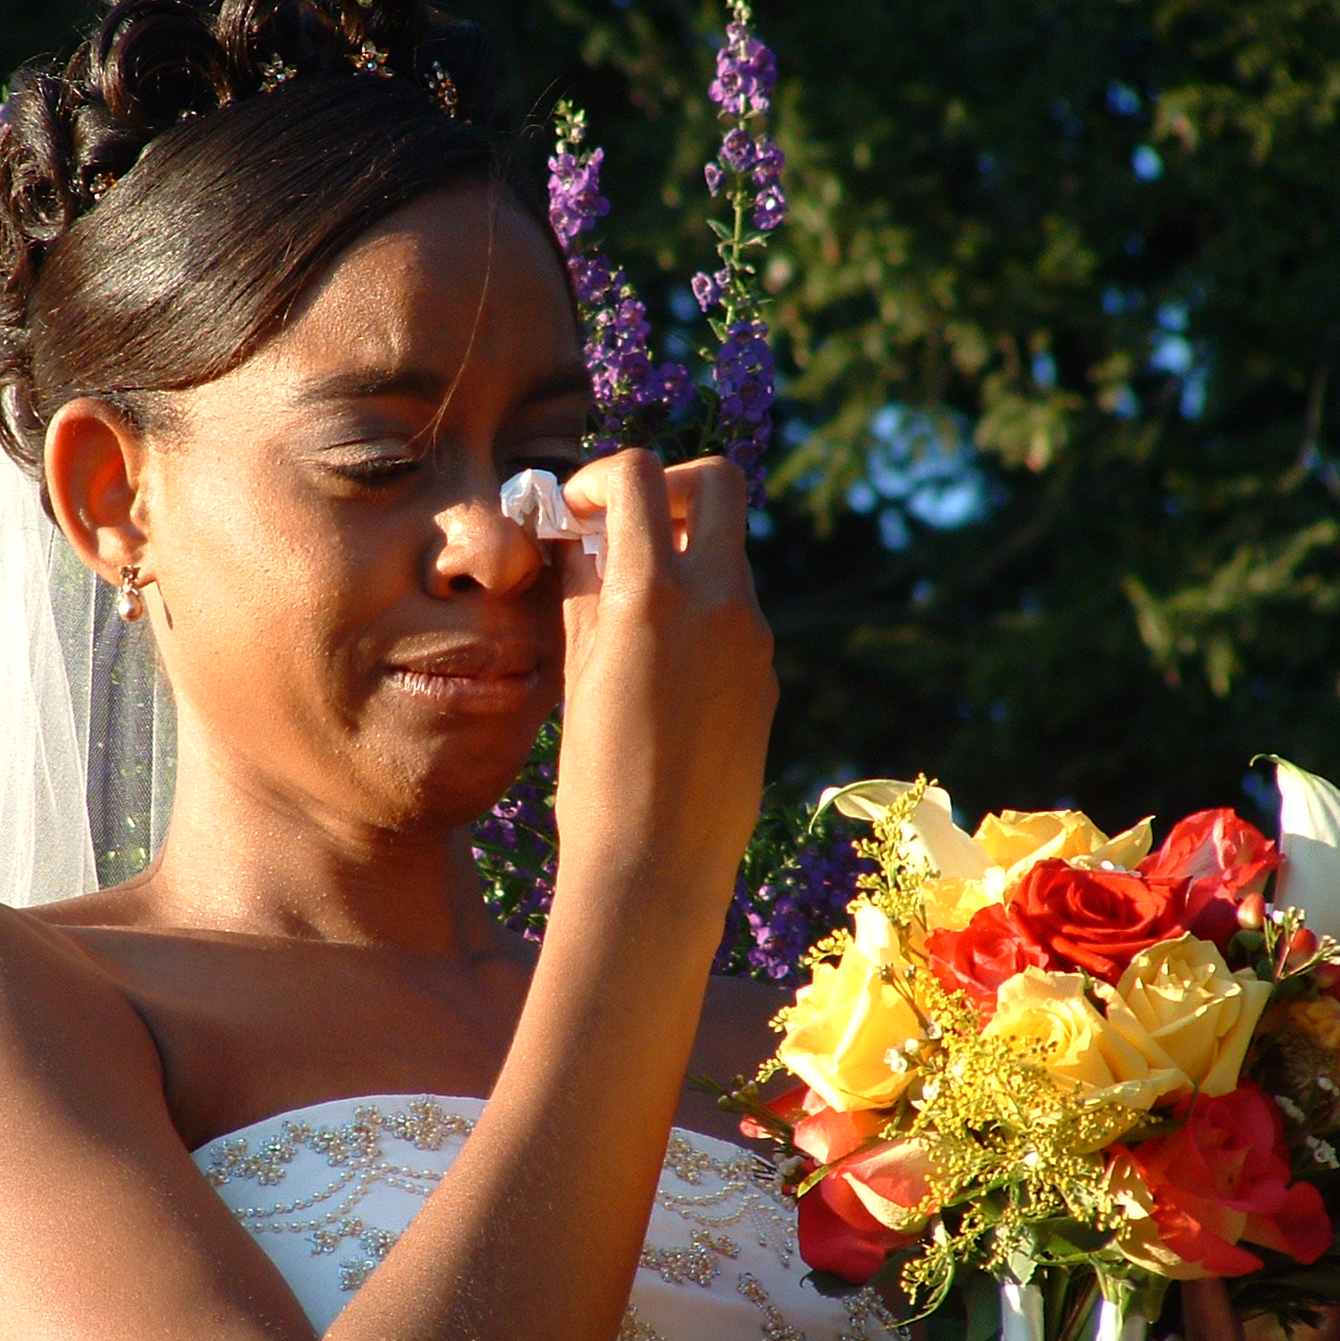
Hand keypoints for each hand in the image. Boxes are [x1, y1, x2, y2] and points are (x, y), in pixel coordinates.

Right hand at [550, 451, 776, 933]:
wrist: (658, 865)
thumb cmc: (595, 777)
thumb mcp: (575, 672)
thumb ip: (581, 592)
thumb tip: (577, 538)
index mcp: (653, 595)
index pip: (638, 475)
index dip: (597, 477)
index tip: (575, 513)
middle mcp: (718, 603)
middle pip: (715, 484)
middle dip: (666, 488)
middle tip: (624, 527)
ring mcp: (752, 639)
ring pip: (727, 550)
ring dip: (682, 551)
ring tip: (629, 606)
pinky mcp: (765, 675)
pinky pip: (736, 610)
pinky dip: (699, 605)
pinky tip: (659, 664)